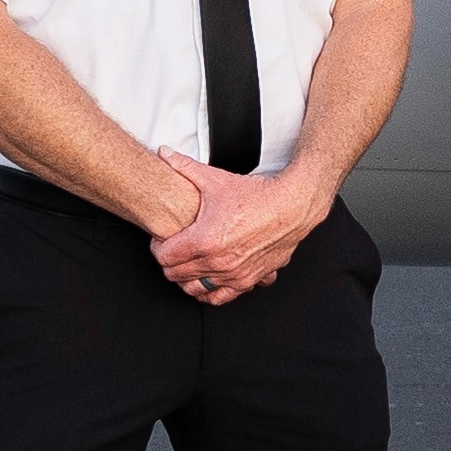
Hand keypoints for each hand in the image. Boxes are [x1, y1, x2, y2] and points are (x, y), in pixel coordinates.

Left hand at [148, 155, 324, 304]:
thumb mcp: (216, 179)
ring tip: (189, 265)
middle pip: (176, 275)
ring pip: (196, 290)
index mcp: (204, 241)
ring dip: (188, 280)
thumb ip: (185, 167)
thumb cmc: (258, 196)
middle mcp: (218, 262)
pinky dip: (212, 291)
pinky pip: (222, 297)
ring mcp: (234, 274)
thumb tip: (164, 153)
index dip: (157, 247)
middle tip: (174, 249)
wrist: (292, 206)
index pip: (164, 257)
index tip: (162, 239)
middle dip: (169, 263)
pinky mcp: (250, 279)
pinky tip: (210, 278)